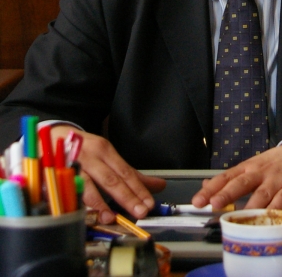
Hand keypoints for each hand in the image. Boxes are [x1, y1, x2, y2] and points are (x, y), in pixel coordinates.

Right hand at [49, 125, 164, 223]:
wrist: (51, 137)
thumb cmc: (83, 150)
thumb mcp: (107, 156)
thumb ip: (131, 174)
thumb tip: (158, 185)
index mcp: (105, 151)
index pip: (126, 172)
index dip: (138, 189)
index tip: (149, 203)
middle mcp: (90, 157)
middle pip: (111, 179)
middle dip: (126, 197)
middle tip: (140, 211)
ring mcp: (73, 167)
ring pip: (88, 186)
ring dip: (99, 203)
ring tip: (110, 217)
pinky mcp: (57, 177)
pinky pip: (68, 191)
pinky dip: (76, 202)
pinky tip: (82, 213)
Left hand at [191, 142, 281, 209]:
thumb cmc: (275, 163)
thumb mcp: (253, 166)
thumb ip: (232, 178)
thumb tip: (207, 185)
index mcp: (248, 168)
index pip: (226, 177)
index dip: (211, 189)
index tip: (198, 201)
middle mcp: (259, 173)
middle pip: (241, 183)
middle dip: (227, 194)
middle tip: (213, 204)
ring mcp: (276, 181)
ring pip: (261, 194)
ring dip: (250, 206)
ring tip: (238, 218)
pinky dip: (276, 209)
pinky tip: (268, 217)